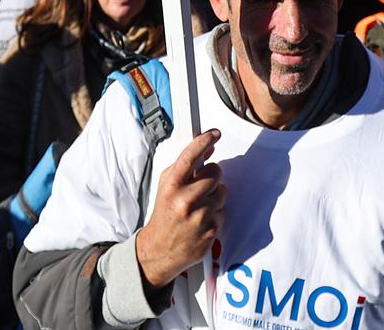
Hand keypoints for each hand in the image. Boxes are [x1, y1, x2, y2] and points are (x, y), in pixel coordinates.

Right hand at [135, 129, 224, 289]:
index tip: (214, 133)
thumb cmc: (164, 215)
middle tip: (202, 184)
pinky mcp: (211, 230)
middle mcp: (185, 200)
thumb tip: (208, 149)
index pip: (190, 156)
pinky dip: (216, 213)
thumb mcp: (166, 186)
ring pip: (223, 191)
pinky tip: (202, 219)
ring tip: (199, 205)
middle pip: (215, 172)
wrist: (159, 250)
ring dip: (215, 195)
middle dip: (212, 175)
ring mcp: (200, 216)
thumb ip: (184, 167)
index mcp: (171, 186)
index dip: (204, 140)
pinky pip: (224, 211)